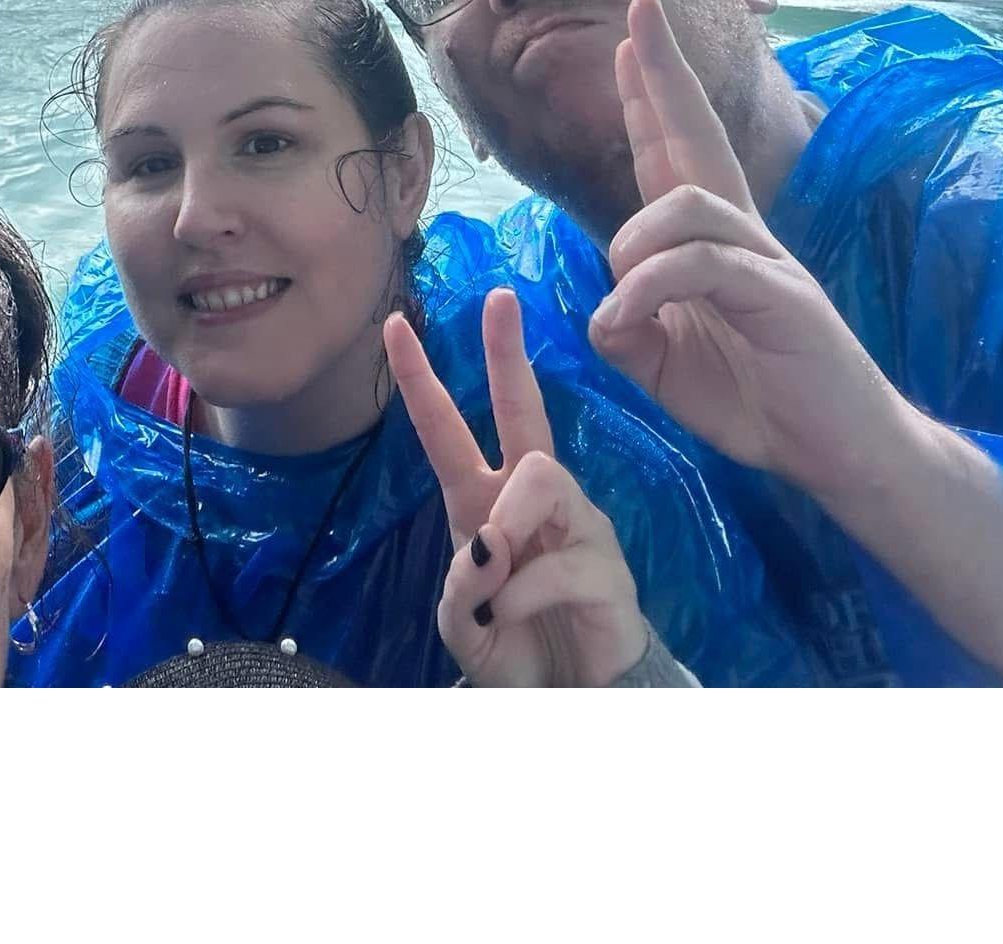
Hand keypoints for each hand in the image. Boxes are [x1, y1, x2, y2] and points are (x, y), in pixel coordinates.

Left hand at [387, 289, 653, 686]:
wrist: (567, 702)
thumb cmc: (514, 645)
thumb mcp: (461, 621)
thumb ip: (460, 584)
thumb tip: (489, 544)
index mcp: (484, 501)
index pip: (448, 428)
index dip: (420, 378)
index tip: (393, 325)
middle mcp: (533, 499)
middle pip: (525, 409)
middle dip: (508, 351)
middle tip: (500, 299)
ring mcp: (578, 526)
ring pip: (543, 477)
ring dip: (507, 528)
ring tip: (497, 581)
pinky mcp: (609, 568)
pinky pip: (559, 562)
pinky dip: (523, 594)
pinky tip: (517, 617)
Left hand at [588, 0, 908, 504]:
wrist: (833, 452)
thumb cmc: (753, 397)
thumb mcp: (661, 362)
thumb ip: (625, 325)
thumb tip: (599, 307)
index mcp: (707, 240)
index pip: (671, 152)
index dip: (648, 99)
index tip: (626, 42)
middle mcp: (740, 233)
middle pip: (699, 135)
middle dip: (665, 73)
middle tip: (640, 10)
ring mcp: (766, 259)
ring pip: (684, 202)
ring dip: (633, 245)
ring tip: (621, 301)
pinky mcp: (782, 296)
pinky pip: (702, 265)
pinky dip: (649, 289)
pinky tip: (624, 322)